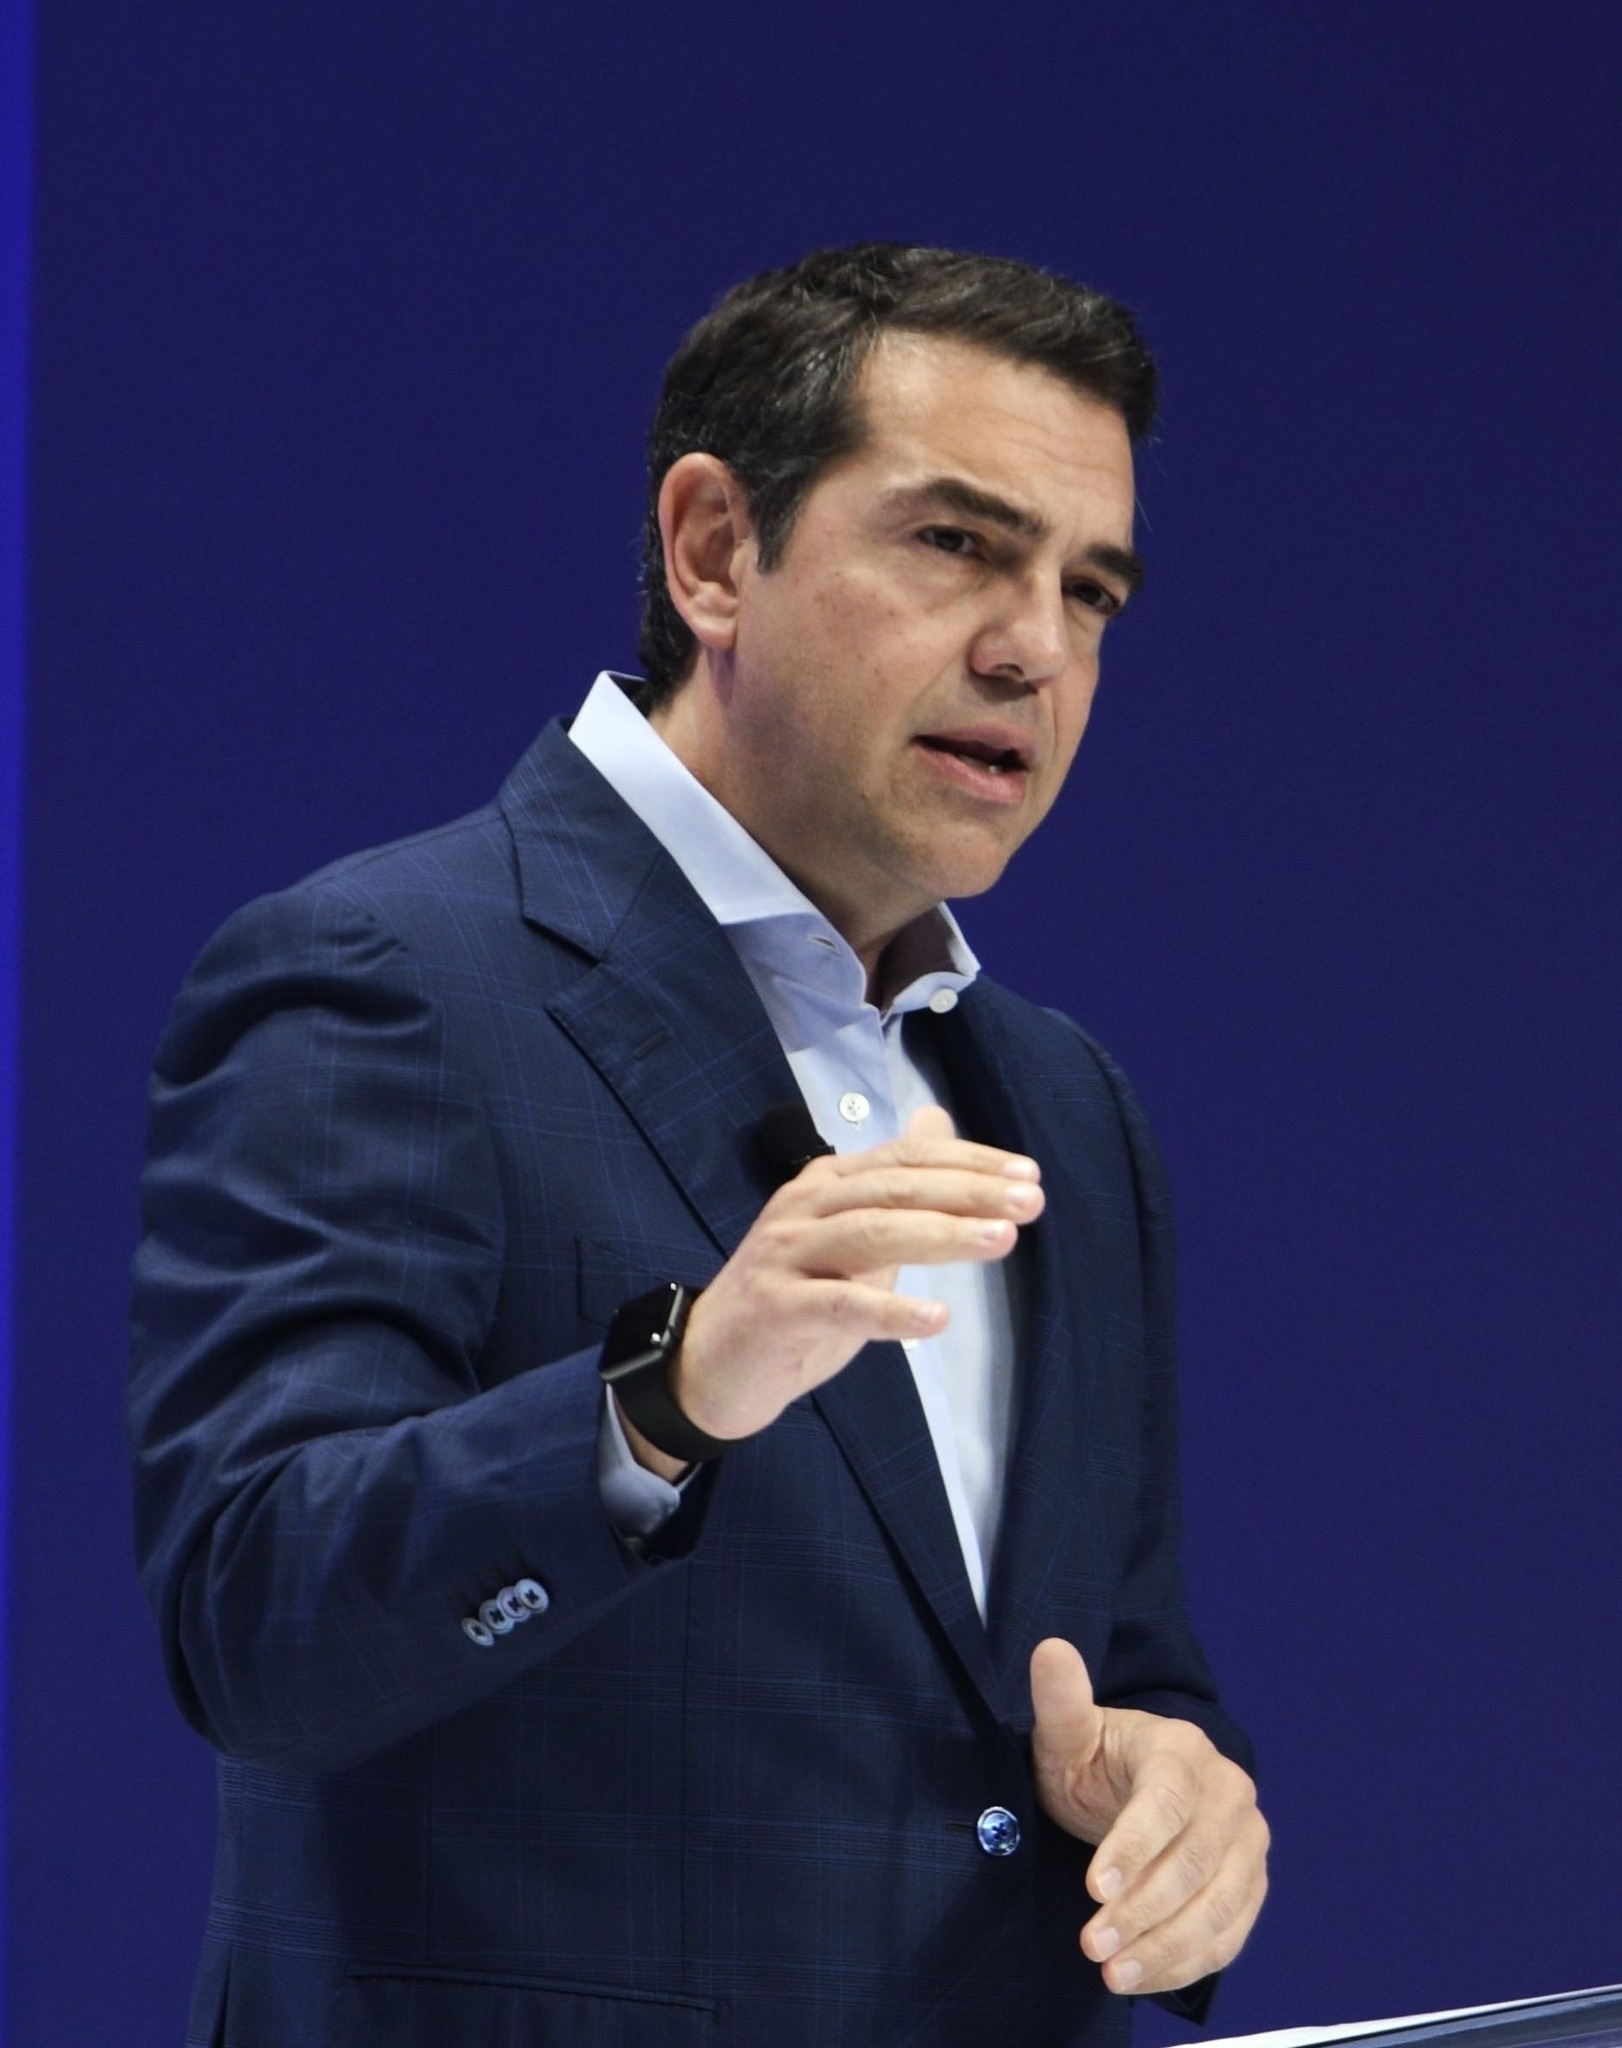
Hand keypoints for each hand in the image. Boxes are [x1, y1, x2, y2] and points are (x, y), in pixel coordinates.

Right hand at [618, 1105, 1042, 1477]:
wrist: (708, 1363)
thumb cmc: (792, 1298)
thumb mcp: (850, 1234)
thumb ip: (895, 1185)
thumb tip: (937, 1120)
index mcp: (826, 1183)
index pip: (905, 1159)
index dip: (967, 1162)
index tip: (1027, 1175)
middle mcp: (804, 1207)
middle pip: (894, 1189)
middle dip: (967, 1192)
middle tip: (1030, 1202)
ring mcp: (786, 1256)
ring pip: (871, 1235)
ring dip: (940, 1236)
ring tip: (1000, 1240)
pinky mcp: (775, 1309)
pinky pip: (838, 1306)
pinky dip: (890, 1312)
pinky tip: (936, 1319)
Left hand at [1029, 1637, 1267, 1995]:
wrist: (1130, 1789)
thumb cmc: (1094, 1759)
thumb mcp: (1068, 1731)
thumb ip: (1060, 1699)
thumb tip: (1049, 1648)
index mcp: (1183, 1749)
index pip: (1168, 1801)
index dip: (1134, 1846)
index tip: (1093, 1886)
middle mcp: (1228, 1792)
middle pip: (1196, 1861)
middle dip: (1143, 1909)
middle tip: (1091, 1945)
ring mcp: (1247, 1843)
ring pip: (1219, 1906)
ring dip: (1165, 1946)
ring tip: (1111, 1972)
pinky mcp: (1250, 1886)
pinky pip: (1229, 1935)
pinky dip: (1186, 1963)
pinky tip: (1141, 1977)